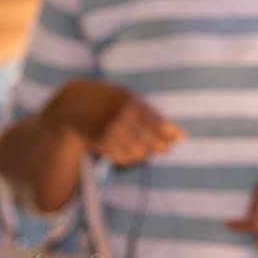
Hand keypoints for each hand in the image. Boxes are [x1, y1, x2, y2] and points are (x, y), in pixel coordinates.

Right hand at [48, 79, 184, 165]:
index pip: (158, 123)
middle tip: (165, 147)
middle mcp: (119, 117)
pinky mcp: (100, 143)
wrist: (75, 104)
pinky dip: (130, 157)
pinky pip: (123, 157)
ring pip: (137, 153)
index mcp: (130, 102)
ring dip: (145, 153)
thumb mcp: (130, 100)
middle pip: (149, 141)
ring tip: (145, 147)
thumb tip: (180, 137)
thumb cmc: (111, 101)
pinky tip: (130, 150)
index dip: (172, 134)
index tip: (182, 139)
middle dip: (161, 147)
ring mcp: (108, 131)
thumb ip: (153, 116)